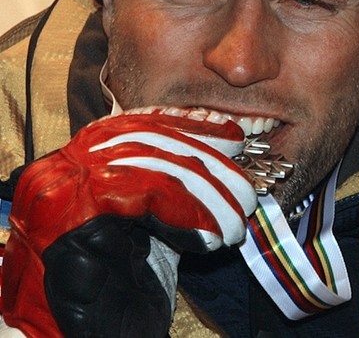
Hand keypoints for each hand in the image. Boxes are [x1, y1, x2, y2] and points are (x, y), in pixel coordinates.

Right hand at [1, 107, 257, 337]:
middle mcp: (61, 168)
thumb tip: (226, 152)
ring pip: (154, 166)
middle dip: (209, 162)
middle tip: (246, 192)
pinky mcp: (69, 216)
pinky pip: (146, 196)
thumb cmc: (114, 288)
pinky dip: (188, 216)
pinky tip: (208, 240)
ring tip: (234, 224)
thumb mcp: (151, 223)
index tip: (232, 136)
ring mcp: (59, 189)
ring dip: (209, 196)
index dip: (190, 125)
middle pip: (150, 140)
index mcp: (77, 163)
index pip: (139, 123)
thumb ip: (174, 186)